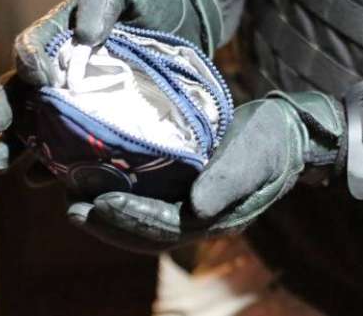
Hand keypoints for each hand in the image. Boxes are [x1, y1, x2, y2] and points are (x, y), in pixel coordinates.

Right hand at [0, 0, 220, 176]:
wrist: (181, 17)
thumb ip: (101, 0)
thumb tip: (86, 35)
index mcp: (56, 36)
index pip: (32, 49)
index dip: (30, 63)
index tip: (38, 78)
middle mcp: (56, 71)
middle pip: (20, 94)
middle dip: (1, 114)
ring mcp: (75, 100)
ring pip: (37, 126)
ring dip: (15, 146)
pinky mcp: (98, 121)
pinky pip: (72, 145)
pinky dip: (56, 162)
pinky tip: (45, 179)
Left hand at [66, 91, 343, 252]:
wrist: (290, 130)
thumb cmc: (273, 138)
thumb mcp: (256, 153)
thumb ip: (228, 180)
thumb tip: (196, 208)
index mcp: (218, 217)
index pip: (167, 228)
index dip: (131, 218)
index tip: (98, 203)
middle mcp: (202, 218)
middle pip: (148, 233)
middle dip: (108, 224)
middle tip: (72, 209)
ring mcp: (194, 206)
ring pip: (144, 222)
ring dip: (108, 216)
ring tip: (74, 202)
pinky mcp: (187, 189)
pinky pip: (149, 201)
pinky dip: (122, 196)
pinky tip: (98, 183)